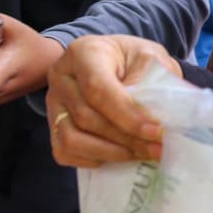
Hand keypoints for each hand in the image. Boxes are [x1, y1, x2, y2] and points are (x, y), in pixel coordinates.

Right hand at [47, 35, 180, 167]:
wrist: (116, 62)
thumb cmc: (134, 60)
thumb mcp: (150, 58)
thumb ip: (150, 82)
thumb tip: (149, 119)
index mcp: (83, 53)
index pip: (97, 89)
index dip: (127, 115)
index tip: (157, 132)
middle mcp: (60, 76)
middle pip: (86, 117)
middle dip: (126, 138)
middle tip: (159, 148)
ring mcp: (54, 102)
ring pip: (72, 138)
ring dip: (111, 152)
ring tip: (141, 154)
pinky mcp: (53, 123)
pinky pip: (65, 151)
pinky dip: (93, 159)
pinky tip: (120, 154)